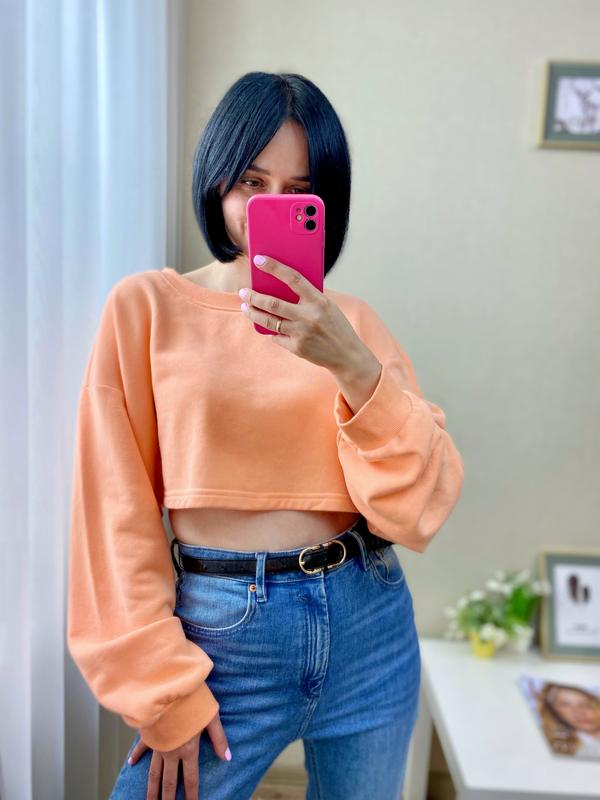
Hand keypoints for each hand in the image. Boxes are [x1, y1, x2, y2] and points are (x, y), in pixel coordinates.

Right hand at [128, 709, 229, 798]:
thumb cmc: (193, 699)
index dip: (192, 796)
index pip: (190, 779)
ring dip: (152, 789)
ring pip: (153, 772)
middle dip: (168, 799)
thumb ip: (219, 738)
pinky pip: (142, 748)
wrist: (168, 686)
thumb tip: (227, 758)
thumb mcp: (211, 716)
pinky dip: (136, 756)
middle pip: (168, 781)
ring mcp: (158, 744)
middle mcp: (171, 751)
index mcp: (188, 749)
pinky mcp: (148, 733)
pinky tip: (131, 764)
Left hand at [240, 254, 369, 373]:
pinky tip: (267, 328)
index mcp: (319, 301)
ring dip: (254, 314)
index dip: (274, 267)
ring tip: (246, 308)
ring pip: (269, 322)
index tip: (259, 260)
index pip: (293, 278)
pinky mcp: (297, 348)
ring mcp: (302, 333)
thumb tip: (280, 288)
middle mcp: (309, 316)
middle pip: (273, 303)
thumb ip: (308, 298)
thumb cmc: (336, 326)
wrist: (347, 355)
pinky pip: (276, 337)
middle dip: (253, 297)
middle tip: (243, 292)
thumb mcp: (327, 306)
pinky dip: (271, 332)